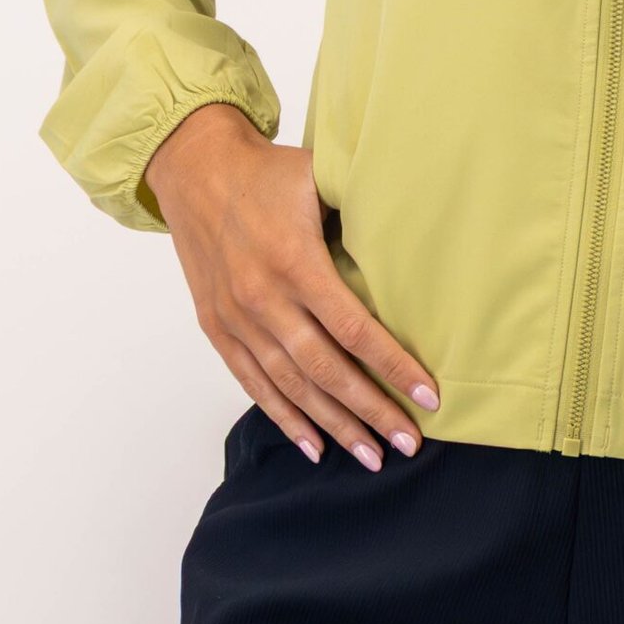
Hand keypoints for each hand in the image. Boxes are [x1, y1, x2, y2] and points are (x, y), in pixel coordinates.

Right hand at [145, 103, 441, 469]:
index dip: (394, 366)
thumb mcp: (321, 177)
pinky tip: (313, 446)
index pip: (354, 328)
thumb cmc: (269, 171)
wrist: (195, 167)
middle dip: (370, 411)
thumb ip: (363, 209)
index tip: (429, 396)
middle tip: (408, 445)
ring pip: (290, 385)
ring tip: (370, 456)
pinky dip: (284, 417)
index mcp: (294, 261)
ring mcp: (236, 318)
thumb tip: (421, 232)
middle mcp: (262, 298)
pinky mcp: (217, 327)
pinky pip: (252, 382)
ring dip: (332, 425)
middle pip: (325, 370)